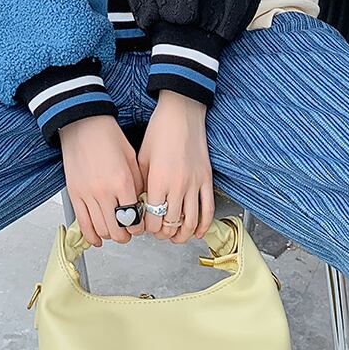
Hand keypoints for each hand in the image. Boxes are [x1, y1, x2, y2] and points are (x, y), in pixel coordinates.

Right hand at [58, 115, 146, 247]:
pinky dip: (90, 235)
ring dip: (110, 235)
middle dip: (126, 235)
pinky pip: (82, 223)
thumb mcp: (131, 157)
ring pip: (100, 229)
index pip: (135, 219)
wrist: (83, 123)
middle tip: (129, 232)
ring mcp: (87, 194)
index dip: (139, 227)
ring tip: (115, 231)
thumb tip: (140, 204)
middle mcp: (104, 191)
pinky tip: (96, 238)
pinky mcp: (74, 194)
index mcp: (123, 182)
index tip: (140, 226)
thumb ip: (137, 183)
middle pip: (117, 230)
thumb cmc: (107, 135)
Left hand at [137, 90, 214, 243]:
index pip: (153, 218)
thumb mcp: (142, 156)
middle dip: (163, 234)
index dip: (149, 228)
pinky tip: (197, 231)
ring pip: (191, 222)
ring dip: (183, 235)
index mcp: (159, 180)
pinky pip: (208, 209)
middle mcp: (178, 184)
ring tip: (175, 237)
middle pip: (172, 224)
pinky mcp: (207, 179)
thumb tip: (140, 204)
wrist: (182, 112)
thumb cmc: (160, 130)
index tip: (146, 227)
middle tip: (159, 233)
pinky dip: (203, 225)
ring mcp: (195, 183)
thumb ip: (141, 183)